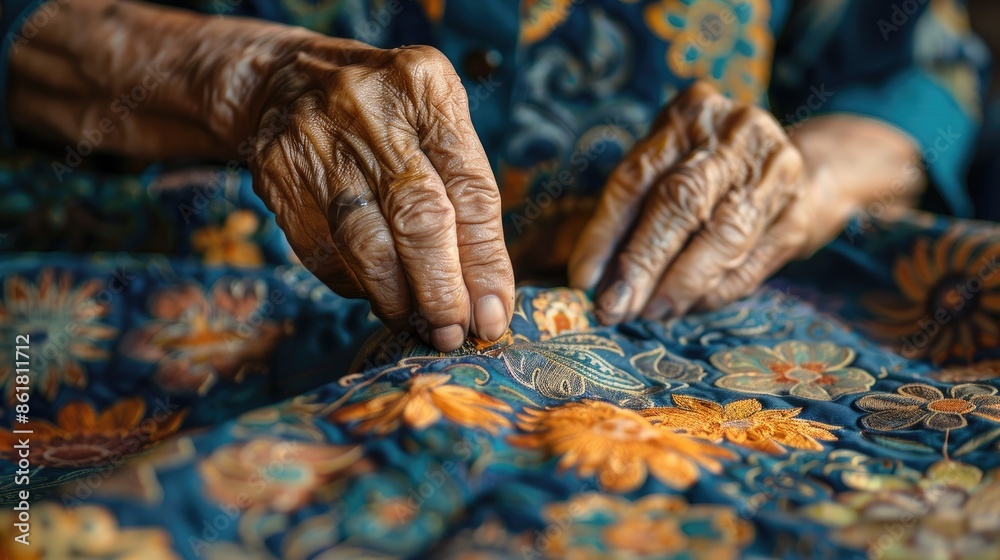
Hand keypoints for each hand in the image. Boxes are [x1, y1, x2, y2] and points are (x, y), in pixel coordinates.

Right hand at [242, 37, 513, 350]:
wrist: (286, 80)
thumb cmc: (386, 115)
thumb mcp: (434, 122)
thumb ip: (463, 193)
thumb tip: (486, 295)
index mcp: (425, 87)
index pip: (470, 189)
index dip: (485, 261)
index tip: (493, 313)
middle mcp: (368, 108)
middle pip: (418, 219)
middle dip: (442, 289)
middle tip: (454, 332)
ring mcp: (315, 139)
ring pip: (366, 244)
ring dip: (398, 299)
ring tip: (420, 324)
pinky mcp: (277, 172)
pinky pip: (323, 250)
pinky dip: (354, 283)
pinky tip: (375, 292)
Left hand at [568, 81, 832, 323]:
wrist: (807, 168)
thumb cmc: (711, 173)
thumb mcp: (666, 170)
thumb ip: (628, 216)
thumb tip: (590, 279)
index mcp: (690, 113)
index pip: (637, 176)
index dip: (605, 232)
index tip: (582, 280)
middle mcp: (737, 133)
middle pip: (681, 202)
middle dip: (641, 263)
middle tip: (613, 307)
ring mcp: (775, 171)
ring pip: (722, 237)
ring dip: (678, 285)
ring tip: (647, 313)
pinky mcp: (799, 214)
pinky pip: (749, 265)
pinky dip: (711, 293)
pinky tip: (685, 307)